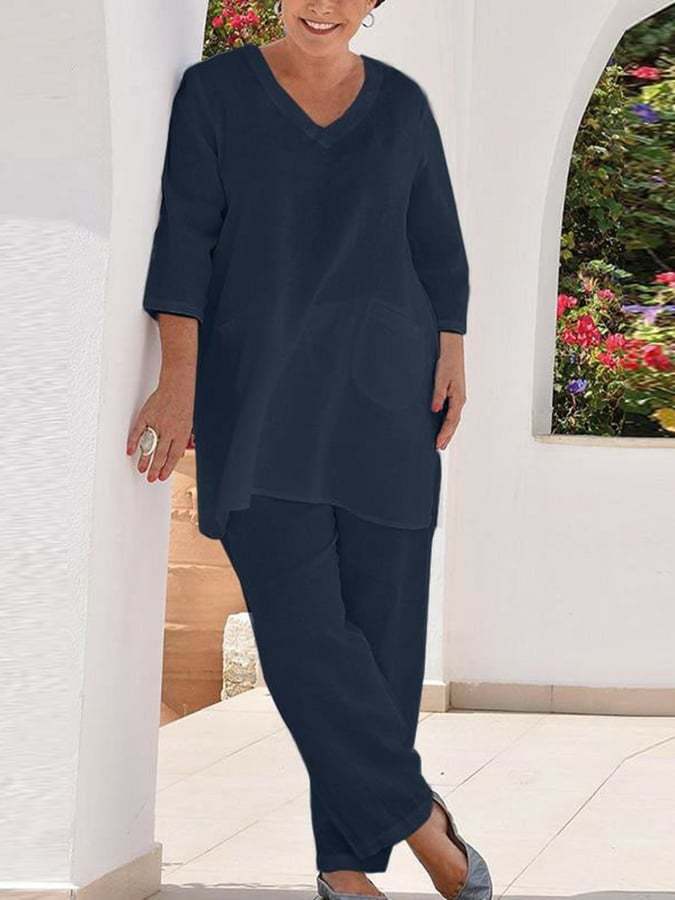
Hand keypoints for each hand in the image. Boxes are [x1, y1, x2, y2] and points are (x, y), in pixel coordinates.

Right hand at [127, 372, 194, 481]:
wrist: (178, 385)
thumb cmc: (185, 403)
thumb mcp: (189, 423)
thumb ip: (183, 440)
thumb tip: (179, 455)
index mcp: (181, 433)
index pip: (173, 456)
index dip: (167, 468)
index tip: (161, 477)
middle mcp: (169, 430)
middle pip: (160, 454)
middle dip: (155, 468)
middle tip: (150, 478)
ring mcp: (157, 423)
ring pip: (149, 445)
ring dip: (145, 459)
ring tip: (141, 470)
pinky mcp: (146, 415)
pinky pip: (138, 431)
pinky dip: (133, 441)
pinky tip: (130, 451)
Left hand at [430, 332, 465, 449]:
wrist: (452, 351)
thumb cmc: (447, 363)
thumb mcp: (441, 378)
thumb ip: (438, 394)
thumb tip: (435, 409)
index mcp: (458, 398)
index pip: (451, 421)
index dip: (445, 433)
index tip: (438, 443)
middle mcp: (460, 401)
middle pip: (454, 423)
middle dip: (447, 436)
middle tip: (439, 448)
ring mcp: (458, 398)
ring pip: (453, 419)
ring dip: (448, 431)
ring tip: (441, 442)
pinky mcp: (454, 395)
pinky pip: (452, 413)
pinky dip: (447, 423)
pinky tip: (442, 427)